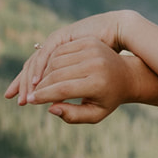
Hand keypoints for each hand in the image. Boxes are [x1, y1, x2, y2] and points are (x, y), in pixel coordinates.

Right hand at [16, 37, 139, 123]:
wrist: (127, 75)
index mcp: (97, 83)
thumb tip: (51, 108)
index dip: (44, 95)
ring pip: (56, 60)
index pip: (63, 89)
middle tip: (30, 94)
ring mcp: (92, 49)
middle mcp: (95, 64)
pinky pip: (61, 50)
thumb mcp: (96, 114)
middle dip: (40, 85)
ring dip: (43, 73)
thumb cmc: (109, 98)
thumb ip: (73, 116)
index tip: (31, 101)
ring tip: (38, 85)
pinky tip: (46, 72)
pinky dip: (50, 61)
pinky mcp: (88, 42)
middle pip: (57, 74)